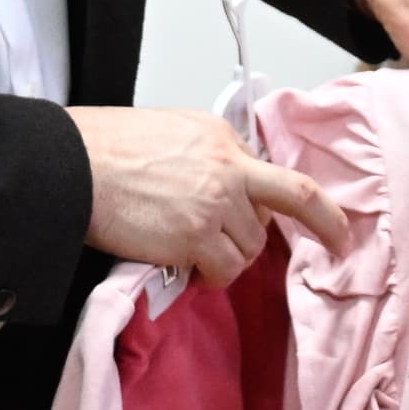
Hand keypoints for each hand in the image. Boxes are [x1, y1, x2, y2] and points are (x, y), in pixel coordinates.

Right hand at [71, 106, 351, 283]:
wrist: (70, 167)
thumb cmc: (102, 150)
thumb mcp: (166, 131)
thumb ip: (203, 154)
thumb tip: (218, 186)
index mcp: (219, 134)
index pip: (269, 170)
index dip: (291, 199)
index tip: (327, 214)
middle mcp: (227, 164)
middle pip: (291, 198)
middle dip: (326, 223)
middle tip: (338, 243)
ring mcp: (215, 201)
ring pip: (253, 244)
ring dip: (233, 258)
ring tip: (200, 259)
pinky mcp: (196, 236)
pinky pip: (225, 269)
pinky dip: (213, 278)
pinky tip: (192, 273)